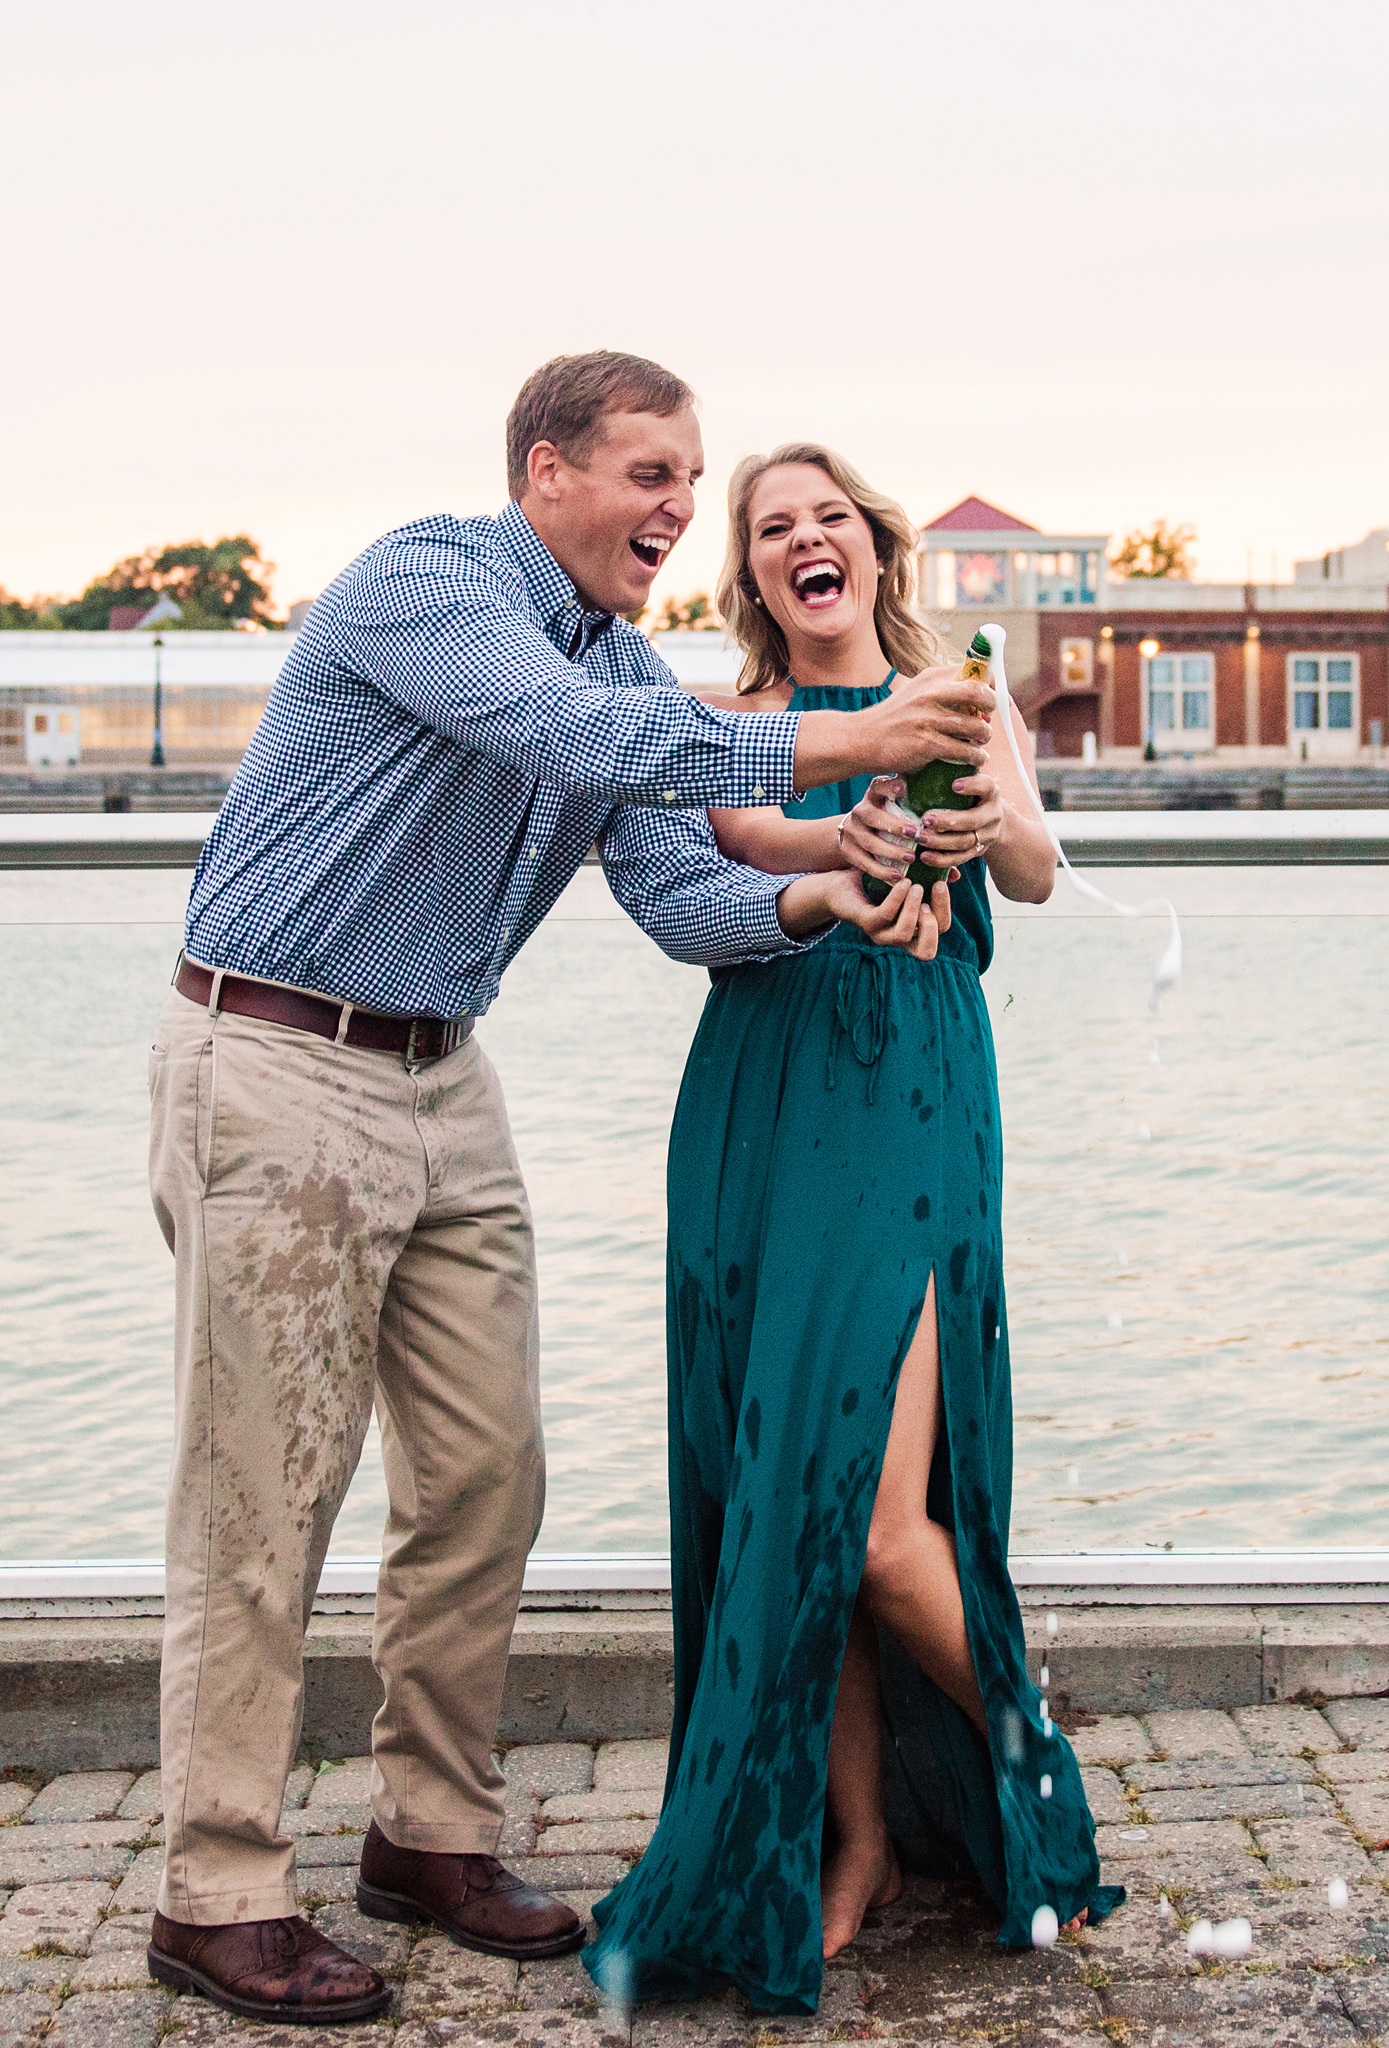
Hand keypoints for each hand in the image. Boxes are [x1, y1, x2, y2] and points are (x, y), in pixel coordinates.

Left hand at [823, 866, 955, 961]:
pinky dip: (898, 898)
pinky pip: (886, 915)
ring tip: (914, 885)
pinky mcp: (866, 922)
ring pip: (905, 934)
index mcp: (913, 930)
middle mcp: (898, 937)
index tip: (941, 885)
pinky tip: (903, 882)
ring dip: (914, 908)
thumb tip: (955, 875)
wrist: (839, 885)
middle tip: (932, 891)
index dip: (945, 911)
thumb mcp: (908, 879)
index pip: (939, 932)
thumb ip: (930, 877)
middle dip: (935, 921)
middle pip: (927, 949)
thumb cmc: (877, 883)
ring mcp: (880, 934)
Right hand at [836, 776, 921, 882]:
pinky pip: (863, 862)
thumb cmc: (890, 821)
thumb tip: (953, 851)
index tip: (903, 788)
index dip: (888, 785)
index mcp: (874, 795)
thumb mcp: (900, 812)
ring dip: (890, 851)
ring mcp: (851, 830)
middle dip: (893, 825)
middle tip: (915, 833)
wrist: (855, 833)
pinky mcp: (846, 850)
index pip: (878, 785)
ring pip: (868, 841)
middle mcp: (860, 810)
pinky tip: (896, 876)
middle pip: (871, 815)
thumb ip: (922, 819)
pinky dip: (881, 870)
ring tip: (910, 858)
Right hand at [866, 665, 996, 774]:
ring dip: (985, 736)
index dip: (990, 682)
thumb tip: (976, 692)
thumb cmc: (893, 719)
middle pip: (979, 692)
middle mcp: (931, 694)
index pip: (972, 670)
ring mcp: (929, 719)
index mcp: (931, 678)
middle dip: (991, 705)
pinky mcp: (927, 744)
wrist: (862, 739)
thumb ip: (941, 690)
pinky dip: (976, 757)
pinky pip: (964, 751)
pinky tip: (976, 759)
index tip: (991, 695)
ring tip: (981, 742)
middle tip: (988, 717)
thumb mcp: (915, 693)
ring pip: (976, 726)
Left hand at [915, 769, 1008, 865]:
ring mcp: (988, 835)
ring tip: (920, 837)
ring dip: (940, 841)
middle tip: (925, 819)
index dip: (973, 785)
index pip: (986, 786)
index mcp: (991, 792)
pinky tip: (924, 856)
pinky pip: (960, 858)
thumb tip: (910, 774)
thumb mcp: (968, 783)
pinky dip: (941, 859)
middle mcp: (993, 814)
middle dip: (948, 821)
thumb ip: (949, 777)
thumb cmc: (969, 796)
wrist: (992, 820)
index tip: (954, 785)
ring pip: (965, 841)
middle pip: (973, 820)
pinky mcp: (979, 851)